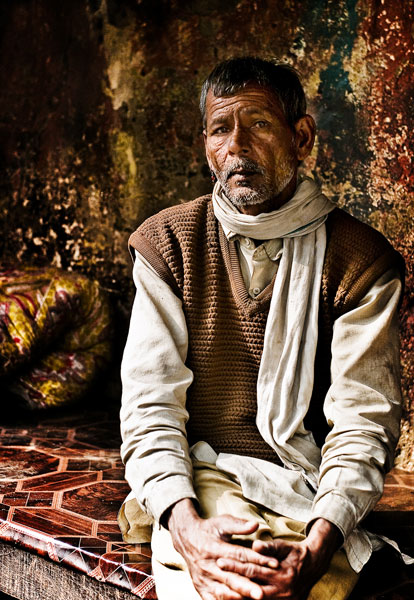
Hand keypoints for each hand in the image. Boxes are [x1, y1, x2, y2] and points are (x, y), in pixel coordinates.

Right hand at [167, 498, 278, 599]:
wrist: (186, 538)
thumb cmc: (209, 529)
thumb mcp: (222, 522)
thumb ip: (238, 525)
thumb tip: (256, 524)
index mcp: (214, 547)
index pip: (239, 555)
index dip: (257, 559)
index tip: (274, 563)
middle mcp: (208, 565)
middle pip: (231, 578)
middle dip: (247, 587)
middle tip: (261, 594)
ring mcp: (203, 579)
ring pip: (223, 591)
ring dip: (239, 597)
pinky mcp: (201, 588)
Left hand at [216, 518, 341, 599]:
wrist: (314, 566)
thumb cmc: (295, 553)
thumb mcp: (284, 546)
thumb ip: (270, 547)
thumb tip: (255, 546)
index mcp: (281, 575)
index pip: (253, 570)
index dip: (235, 566)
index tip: (220, 561)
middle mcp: (281, 592)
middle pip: (250, 589)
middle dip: (232, 583)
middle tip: (216, 577)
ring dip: (236, 596)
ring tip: (218, 590)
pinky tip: (233, 597)